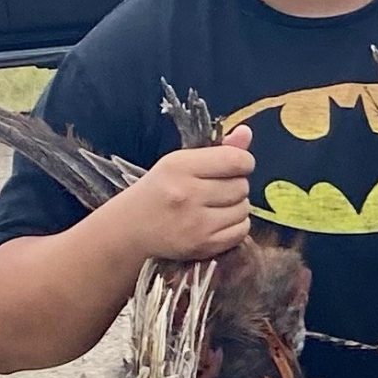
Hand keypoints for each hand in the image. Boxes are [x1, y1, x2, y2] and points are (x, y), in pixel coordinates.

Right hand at [113, 125, 253, 260]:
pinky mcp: (203, 244)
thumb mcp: (180, 162)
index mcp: (179, 166)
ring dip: (236, 206)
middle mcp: (188, 194)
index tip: (235, 166)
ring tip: (216, 205)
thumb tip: (246, 132)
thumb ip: (217, 149)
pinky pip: (241, 230)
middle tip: (218, 188)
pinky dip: (236, 225)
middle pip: (242, 186)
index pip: (236, 160)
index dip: (243, 161)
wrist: (131, 227)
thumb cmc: (159, 190)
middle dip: (236, 185)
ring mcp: (196, 222)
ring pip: (244, 209)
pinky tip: (218, 221)